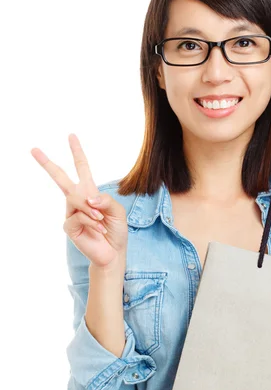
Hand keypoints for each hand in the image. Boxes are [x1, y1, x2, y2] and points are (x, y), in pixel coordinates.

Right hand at [30, 133, 127, 268]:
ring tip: (101, 220)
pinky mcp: (68, 226)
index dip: (77, 153)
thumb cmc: (115, 231)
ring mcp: (70, 213)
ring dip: (92, 209)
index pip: (82, 169)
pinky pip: (79, 216)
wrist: (113, 252)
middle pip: (60, 178)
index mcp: (90, 192)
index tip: (71, 136)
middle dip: (47, 163)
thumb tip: (89, 198)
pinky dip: (92, 221)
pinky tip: (99, 229)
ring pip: (76, 199)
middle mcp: (77, 200)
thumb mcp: (117, 212)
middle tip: (33, 149)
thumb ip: (106, 200)